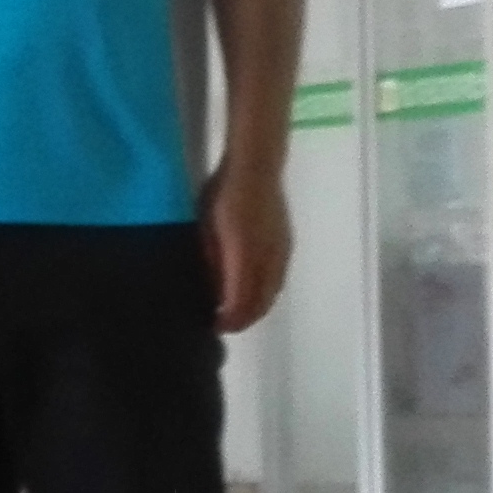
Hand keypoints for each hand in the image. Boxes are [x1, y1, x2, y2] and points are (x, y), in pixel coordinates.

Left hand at [204, 159, 292, 334]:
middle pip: (259, 302)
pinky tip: (256, 293)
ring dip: (257, 308)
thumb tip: (210, 288)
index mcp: (243, 253)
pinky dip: (267, 294)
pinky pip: (279, 280)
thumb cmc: (223, 193)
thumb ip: (210, 259)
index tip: (214, 325)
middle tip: (224, 324)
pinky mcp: (286, 246)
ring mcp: (280, 252)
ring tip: (239, 313)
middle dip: (243, 319)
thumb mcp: (206, 227)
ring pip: (272, 293)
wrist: (257, 167)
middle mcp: (266, 257)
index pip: (239, 300)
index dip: (228, 319)